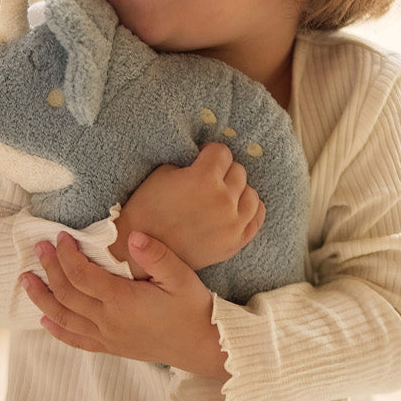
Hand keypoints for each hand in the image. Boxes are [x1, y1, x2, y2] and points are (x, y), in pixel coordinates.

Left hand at [22, 232, 229, 378]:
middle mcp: (109, 322)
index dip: (67, 255)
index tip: (59, 236)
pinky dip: (57, 330)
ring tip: (26, 280)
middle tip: (38, 248)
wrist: (205, 347)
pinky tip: (44, 320)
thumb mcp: (181, 277)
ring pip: (64, 318)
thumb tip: (133, 235)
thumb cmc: (195, 309)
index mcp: (123, 302)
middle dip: (49, 269)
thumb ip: (157, 255)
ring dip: (42, 298)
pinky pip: (77, 341)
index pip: (82, 275)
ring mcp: (108, 337)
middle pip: (67, 294)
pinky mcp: (112, 348)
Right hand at [112, 143, 265, 270]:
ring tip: (220, 195)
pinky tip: (236, 207)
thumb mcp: (164, 172)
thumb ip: (192, 163)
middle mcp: (223, 199)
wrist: (144, 248)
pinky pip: (256, 216)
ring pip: (250, 193)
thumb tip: (207, 159)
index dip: (208, 153)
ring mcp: (233, 223)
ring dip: (237, 190)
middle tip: (208, 179)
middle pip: (238, 171)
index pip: (222, 152)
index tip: (201, 159)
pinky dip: (249, 208)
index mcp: (204, 178)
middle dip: (222, 171)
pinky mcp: (235, 242)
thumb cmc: (148, 207)